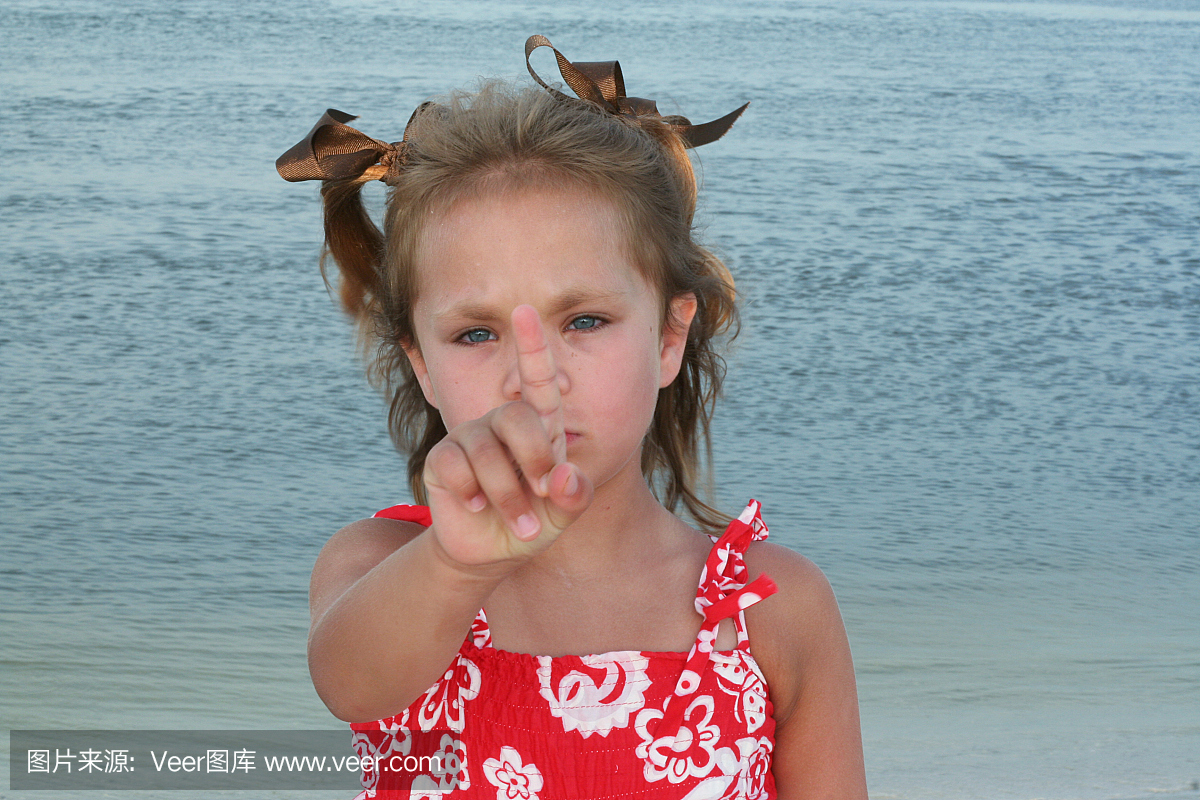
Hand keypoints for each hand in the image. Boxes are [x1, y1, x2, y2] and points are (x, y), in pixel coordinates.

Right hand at [422, 305, 592, 572]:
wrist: (492, 551)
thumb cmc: (535, 520)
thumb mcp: (565, 514)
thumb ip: (575, 496)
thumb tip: (563, 476)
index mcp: (539, 426)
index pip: (537, 380)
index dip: (532, 346)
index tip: (525, 311)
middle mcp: (503, 422)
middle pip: (515, 415)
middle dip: (533, 457)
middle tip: (543, 493)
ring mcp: (470, 437)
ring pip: (485, 450)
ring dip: (507, 494)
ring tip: (520, 523)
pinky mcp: (442, 459)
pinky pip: (454, 466)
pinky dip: (471, 493)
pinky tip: (476, 507)